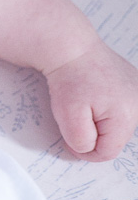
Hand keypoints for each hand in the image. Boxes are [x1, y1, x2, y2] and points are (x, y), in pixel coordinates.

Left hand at [46, 41, 137, 160]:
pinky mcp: (133, 84)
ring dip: (99, 120)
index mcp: (127, 116)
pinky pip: (119, 108)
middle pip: (114, 138)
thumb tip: (88, 149)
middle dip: (92, 132)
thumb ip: (80, 140)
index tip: (68, 138)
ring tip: (84, 101)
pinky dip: (105, 107)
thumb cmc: (68, 78)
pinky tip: (93, 94)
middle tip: (74, 113)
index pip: (107, 152)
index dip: (84, 150)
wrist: (70, 46)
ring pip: (117, 124)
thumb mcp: (68, 115)